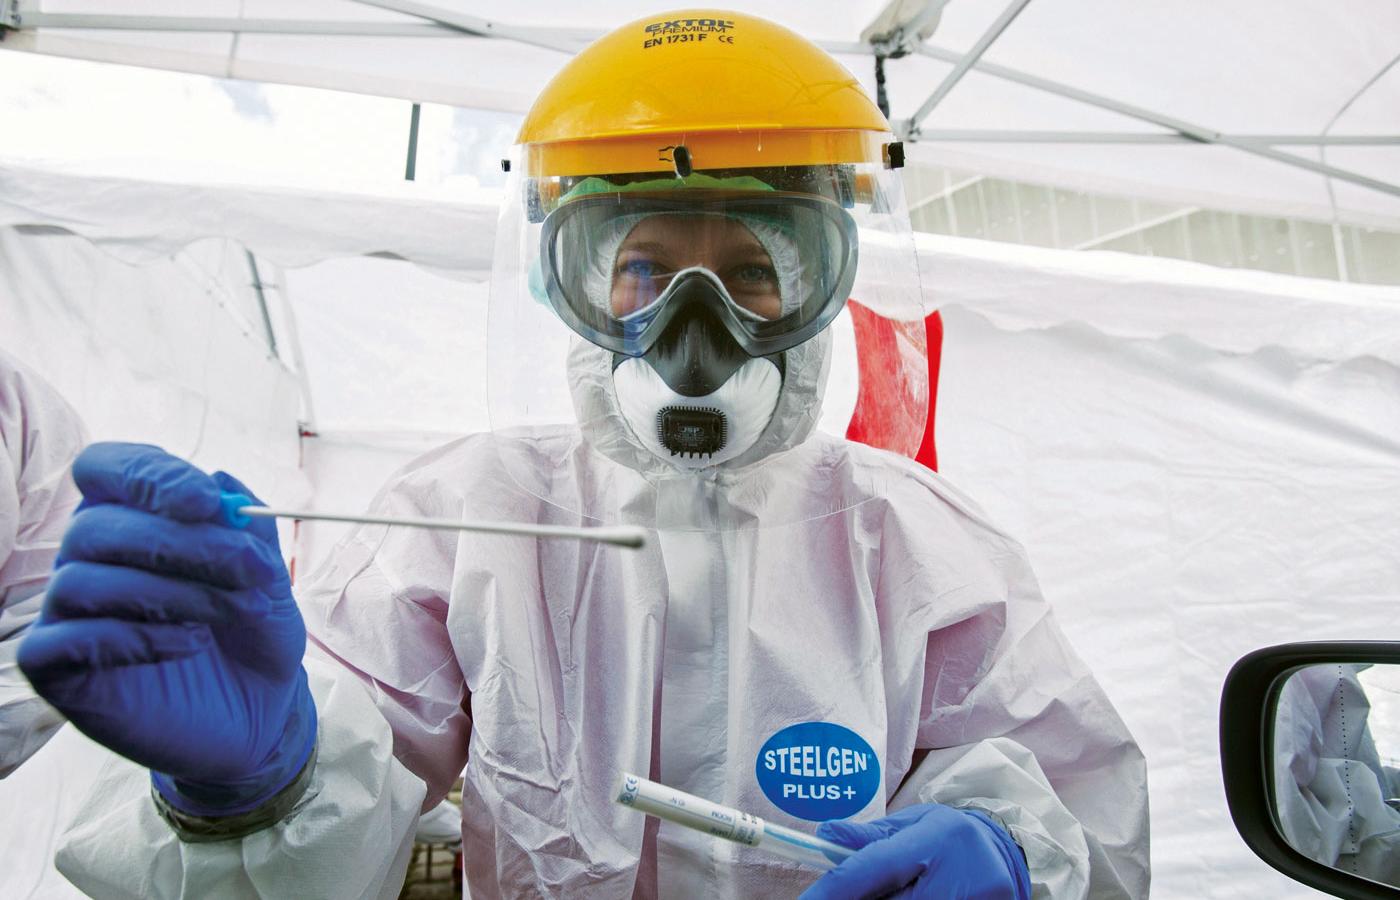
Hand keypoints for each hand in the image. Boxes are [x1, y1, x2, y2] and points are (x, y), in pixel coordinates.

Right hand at [18, 442, 314, 815]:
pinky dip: (135, 637)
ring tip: (230, 612)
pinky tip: (190, 644)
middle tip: (246, 568)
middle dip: (182, 544)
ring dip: (171, 593)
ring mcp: (66, 614)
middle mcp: (88, 558)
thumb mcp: (268, 576)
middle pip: (96, 525)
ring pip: (82, 580)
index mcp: (131, 518)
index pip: (105, 468)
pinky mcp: (58, 669)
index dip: (148, 476)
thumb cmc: (253, 634)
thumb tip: (220, 478)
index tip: (206, 501)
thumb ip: (248, 529)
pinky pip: (65, 639)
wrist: (260, 712)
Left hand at [799, 804, 1031, 899]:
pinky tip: (908, 898)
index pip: (875, 867)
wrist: (1003, 853)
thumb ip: (868, 836)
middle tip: (852, 894)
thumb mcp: (910, 825)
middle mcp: (956, 875)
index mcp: (934, 839)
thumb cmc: (946, 836)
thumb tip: (824, 834)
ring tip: (894, 891)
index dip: (835, 889)